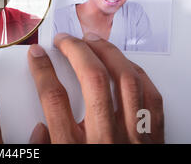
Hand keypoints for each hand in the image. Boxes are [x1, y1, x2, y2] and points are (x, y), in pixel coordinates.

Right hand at [28, 33, 163, 143]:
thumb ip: (45, 151)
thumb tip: (37, 129)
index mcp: (75, 150)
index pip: (54, 98)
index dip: (43, 69)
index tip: (37, 54)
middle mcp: (105, 140)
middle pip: (93, 80)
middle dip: (76, 51)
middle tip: (64, 40)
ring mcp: (133, 138)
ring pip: (125, 81)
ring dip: (108, 53)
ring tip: (93, 40)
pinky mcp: (153, 139)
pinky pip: (150, 96)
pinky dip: (137, 73)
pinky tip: (125, 64)